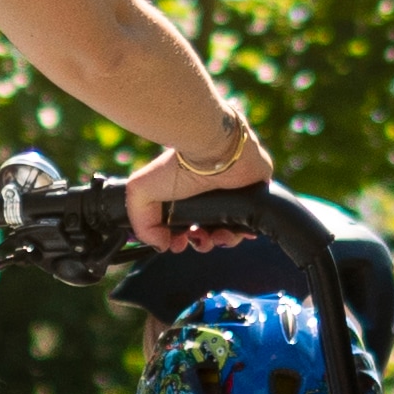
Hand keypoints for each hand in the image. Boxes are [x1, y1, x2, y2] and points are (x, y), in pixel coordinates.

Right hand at [122, 120, 271, 251]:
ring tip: (215, 237)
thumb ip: (143, 224)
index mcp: (184, 195)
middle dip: (200, 242)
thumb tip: (160, 245)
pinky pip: (251, 221)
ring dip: (221, 241)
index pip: (184, 227)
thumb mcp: (140, 192)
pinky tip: (233, 232)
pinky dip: (242, 233)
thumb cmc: (174, 166)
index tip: (177, 243)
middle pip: (208, 233)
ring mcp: (232, 195)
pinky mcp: (253, 193)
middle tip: (195, 238)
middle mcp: (208, 196)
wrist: (210, 148)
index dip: (180, 240)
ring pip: (230, 231)